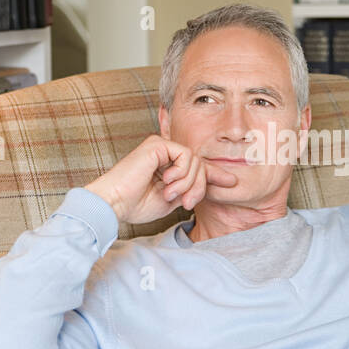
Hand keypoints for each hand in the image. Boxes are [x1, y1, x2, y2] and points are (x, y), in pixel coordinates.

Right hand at [84, 134, 238, 224]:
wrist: (115, 203)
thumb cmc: (136, 204)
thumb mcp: (172, 200)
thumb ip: (189, 189)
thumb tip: (212, 184)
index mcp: (168, 166)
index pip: (197, 167)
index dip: (216, 174)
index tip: (232, 182)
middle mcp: (165, 154)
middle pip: (200, 165)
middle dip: (199, 187)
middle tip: (187, 203)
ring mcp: (161, 146)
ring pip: (196, 161)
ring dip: (188, 183)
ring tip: (170, 194)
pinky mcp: (158, 144)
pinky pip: (186, 155)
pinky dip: (181, 172)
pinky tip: (166, 181)